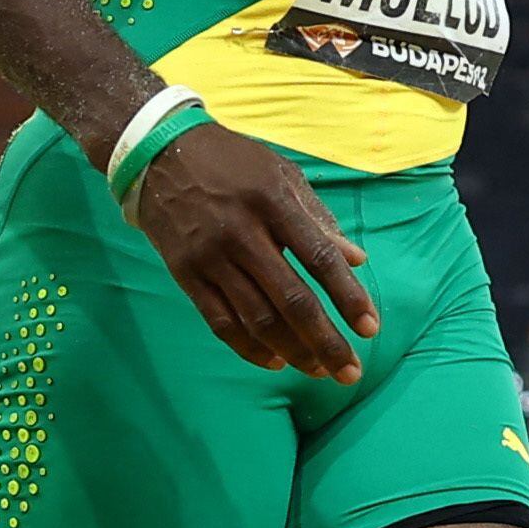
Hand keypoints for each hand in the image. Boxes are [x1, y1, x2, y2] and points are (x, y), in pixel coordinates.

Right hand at [127, 121, 375, 380]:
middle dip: (325, 342)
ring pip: (257, 319)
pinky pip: (220, 322)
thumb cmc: (231, 162)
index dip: (348, 296)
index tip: (370, 328)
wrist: (158, 154)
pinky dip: (249, 348)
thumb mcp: (281, 174)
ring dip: (293, 352)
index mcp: (273, 202)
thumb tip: (358, 260)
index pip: (319, 258)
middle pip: (291, 299)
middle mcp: (242, 232)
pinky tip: (275, 362)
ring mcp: (211, 257)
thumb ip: (319, 218)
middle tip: (350, 373)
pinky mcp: (185, 274)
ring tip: (319, 371)